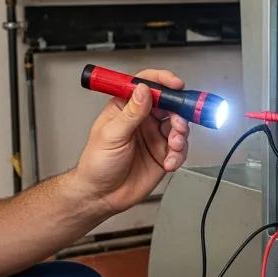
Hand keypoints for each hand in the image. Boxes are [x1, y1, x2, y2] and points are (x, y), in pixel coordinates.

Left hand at [73, 69, 189, 214]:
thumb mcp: (111, 135)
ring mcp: (154, 137)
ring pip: (178, 126)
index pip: (146, 85)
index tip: (174, 85)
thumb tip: (143, 90)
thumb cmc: (97, 164)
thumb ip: (131, 113)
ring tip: (173, 145)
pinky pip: (180, 149)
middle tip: (178, 123)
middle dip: (178, 112)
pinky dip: (179, 155)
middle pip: (169, 105)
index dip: (162, 81)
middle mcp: (142, 120)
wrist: (102, 196)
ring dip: (180, 134)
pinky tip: (169, 162)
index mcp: (126, 108)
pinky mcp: (163, 154)